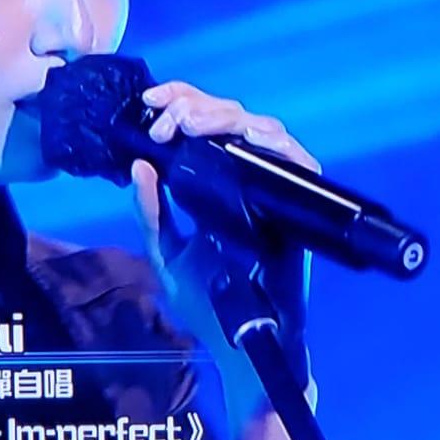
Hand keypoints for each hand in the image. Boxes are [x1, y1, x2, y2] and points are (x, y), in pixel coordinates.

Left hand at [129, 81, 317, 410]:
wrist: (243, 338)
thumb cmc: (209, 300)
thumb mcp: (166, 252)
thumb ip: (151, 212)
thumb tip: (139, 166)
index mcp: (217, 182)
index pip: (206, 123)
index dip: (182, 101)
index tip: (150, 104)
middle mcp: (250, 177)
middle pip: (233, 116)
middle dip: (197, 105)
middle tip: (169, 118)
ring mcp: (276, 188)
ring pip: (263, 128)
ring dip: (226, 118)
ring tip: (192, 123)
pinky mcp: (300, 205)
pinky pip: (297, 161)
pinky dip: (274, 143)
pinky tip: (246, 137)